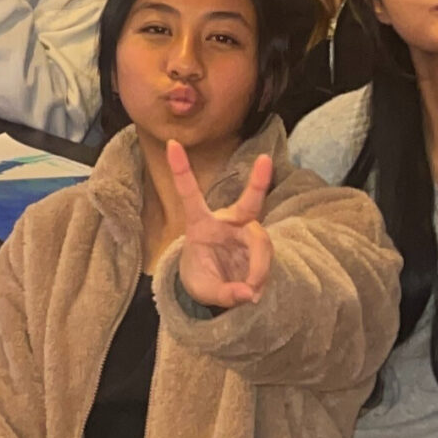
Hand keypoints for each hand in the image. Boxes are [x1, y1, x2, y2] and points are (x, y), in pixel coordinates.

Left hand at [169, 141, 274, 309]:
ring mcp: (247, 232)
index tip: (171, 143)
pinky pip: (266, 257)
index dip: (181, 171)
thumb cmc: (201, 280)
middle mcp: (227, 223)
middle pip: (248, 204)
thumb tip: (248, 293)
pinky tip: (252, 292)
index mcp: (200, 225)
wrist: (217, 287)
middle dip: (258, 183)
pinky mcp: (260, 244)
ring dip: (259, 268)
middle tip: (265, 161)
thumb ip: (225, 293)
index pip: (190, 195)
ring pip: (261, 243)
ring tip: (249, 292)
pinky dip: (261, 276)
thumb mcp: (204, 291)